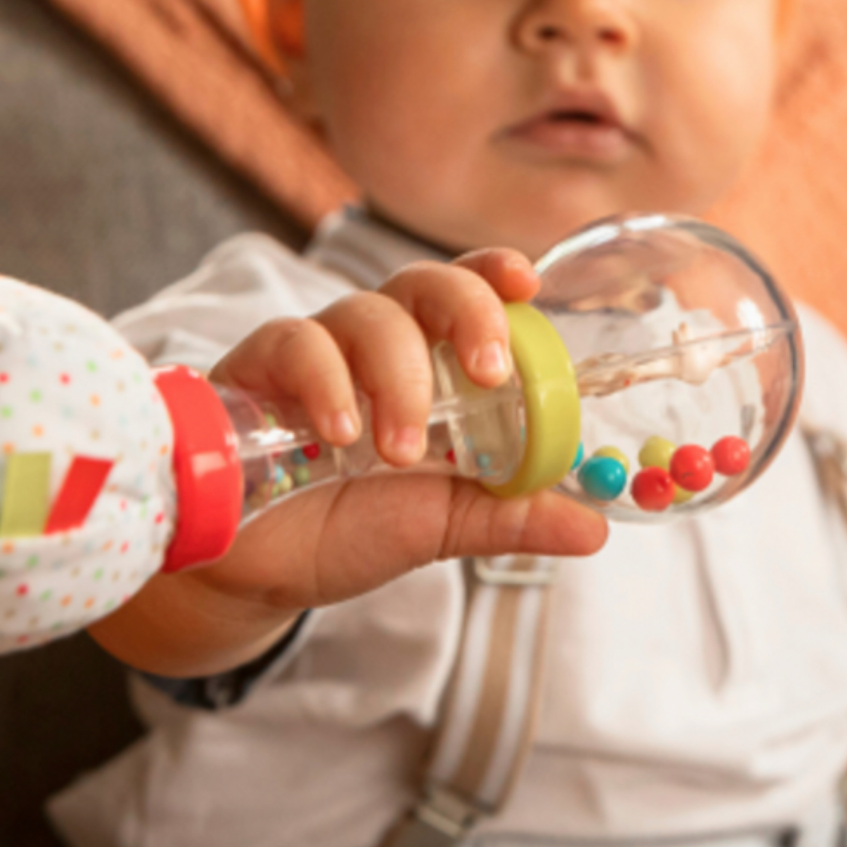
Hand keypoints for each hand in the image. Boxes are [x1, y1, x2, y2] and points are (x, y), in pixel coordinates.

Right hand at [91, 249, 605, 675]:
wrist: (253, 572)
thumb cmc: (345, 528)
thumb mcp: (441, 525)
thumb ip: (509, 515)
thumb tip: (593, 527)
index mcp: (427, 367)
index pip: (464, 295)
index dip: (493, 274)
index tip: (528, 281)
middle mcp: (374, 345)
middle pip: (421, 283)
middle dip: (464, 311)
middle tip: (489, 374)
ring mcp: (315, 351)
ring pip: (363, 313)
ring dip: (396, 377)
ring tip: (397, 451)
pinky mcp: (257, 369)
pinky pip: (294, 344)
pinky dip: (325, 384)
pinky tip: (338, 435)